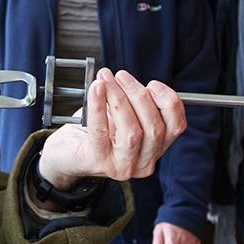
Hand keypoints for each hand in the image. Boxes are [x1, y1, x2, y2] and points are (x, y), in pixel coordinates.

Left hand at [38, 68, 185, 187]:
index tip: (152, 84)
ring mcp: (121, 166)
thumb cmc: (96, 134)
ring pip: (132, 131)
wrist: (67, 154)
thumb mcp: (124, 118)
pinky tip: (96, 88)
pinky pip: (100, 131)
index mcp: (155, 150)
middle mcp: (143, 163)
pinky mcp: (97, 162)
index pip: (176, 126)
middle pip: (154, 128)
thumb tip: (134, 82)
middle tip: (121, 76)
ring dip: (119, 98)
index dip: (169, 101)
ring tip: (106, 79)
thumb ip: (137, 104)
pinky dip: (98, 105)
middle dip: (138, 95)